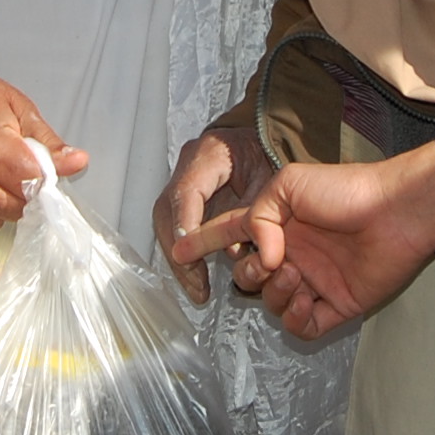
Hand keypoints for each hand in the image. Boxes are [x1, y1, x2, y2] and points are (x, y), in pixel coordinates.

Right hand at [153, 126, 267, 303]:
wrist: (258, 145)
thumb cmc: (266, 157)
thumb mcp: (269, 177)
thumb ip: (252, 210)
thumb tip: (234, 250)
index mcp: (207, 155)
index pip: (186, 192)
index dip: (185, 224)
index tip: (190, 253)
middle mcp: (187, 170)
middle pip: (166, 213)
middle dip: (178, 252)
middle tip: (196, 284)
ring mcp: (182, 187)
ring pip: (166, 226)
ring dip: (179, 261)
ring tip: (197, 289)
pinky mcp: (185, 204)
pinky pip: (176, 232)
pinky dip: (185, 258)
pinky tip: (198, 281)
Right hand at [172, 144, 434, 339]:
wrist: (397, 212)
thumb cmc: (345, 190)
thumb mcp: (289, 184)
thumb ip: (258, 216)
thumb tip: (262, 254)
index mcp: (276, 225)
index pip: (232, 235)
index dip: (204, 242)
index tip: (179, 249)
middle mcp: (291, 254)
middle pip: (248, 276)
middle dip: (249, 273)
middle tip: (271, 262)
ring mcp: (313, 282)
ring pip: (272, 303)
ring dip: (275, 294)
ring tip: (296, 277)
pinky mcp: (336, 306)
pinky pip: (302, 327)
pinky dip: (297, 319)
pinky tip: (309, 300)